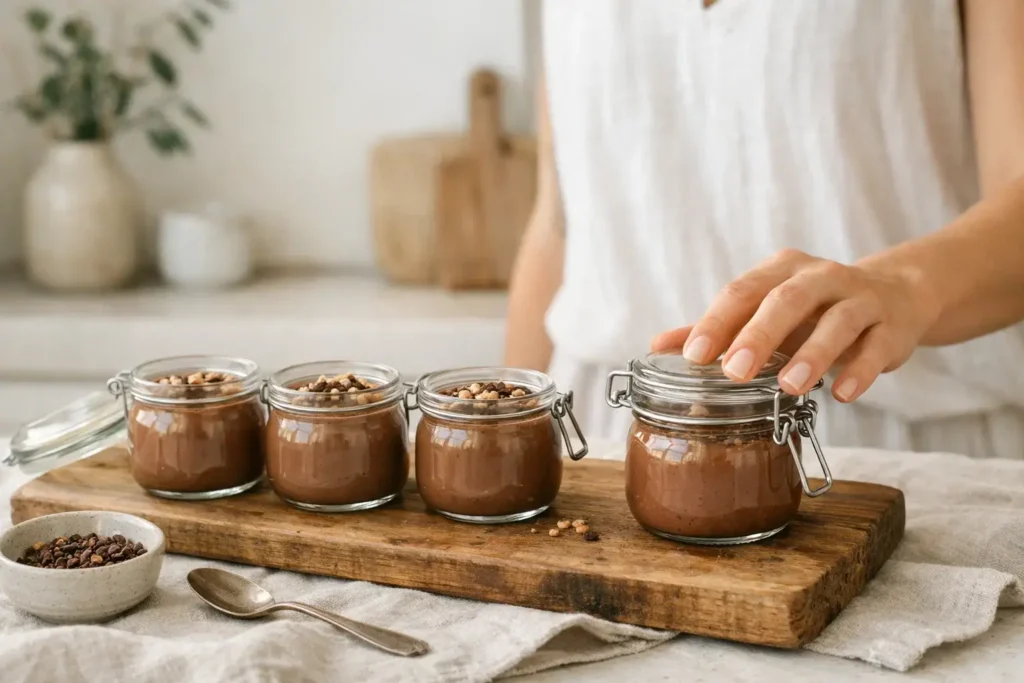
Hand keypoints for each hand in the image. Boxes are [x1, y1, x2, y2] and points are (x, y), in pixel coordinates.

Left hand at [650, 249, 940, 401]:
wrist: (895, 295)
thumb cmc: (814, 310)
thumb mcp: (765, 313)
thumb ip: (718, 330)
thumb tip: (658, 346)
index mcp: (781, 271)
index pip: (742, 291)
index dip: (717, 322)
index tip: (694, 356)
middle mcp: (820, 277)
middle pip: (787, 300)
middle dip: (758, 335)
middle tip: (734, 372)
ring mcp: (860, 299)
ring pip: (837, 321)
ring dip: (812, 354)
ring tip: (788, 387)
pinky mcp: (891, 326)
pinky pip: (877, 347)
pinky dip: (861, 370)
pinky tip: (843, 394)